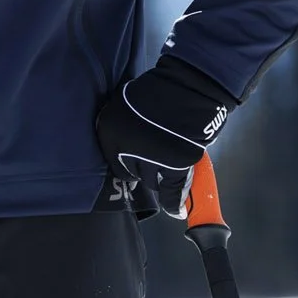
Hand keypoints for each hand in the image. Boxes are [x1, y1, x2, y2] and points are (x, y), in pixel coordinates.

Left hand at [95, 56, 236, 217]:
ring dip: (158, 180)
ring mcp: (151, 159)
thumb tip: (128, 147)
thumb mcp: (128, 102)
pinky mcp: (175, 166)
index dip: (124, 164)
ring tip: (166, 175)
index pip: (113, 160)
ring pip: (152, 181)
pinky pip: (173, 191)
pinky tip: (177, 212)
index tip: (130, 167)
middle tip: (150, 164)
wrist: (188, 86)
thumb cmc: (159, 89)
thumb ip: (125, 124)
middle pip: (133, 172)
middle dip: (141, 169)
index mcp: (110, 129)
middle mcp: (125, 148)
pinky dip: (175, 203)